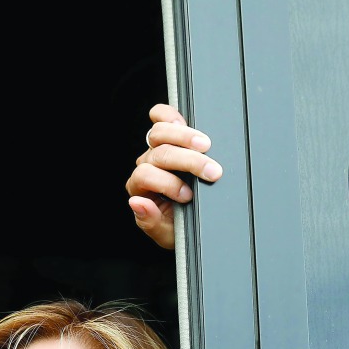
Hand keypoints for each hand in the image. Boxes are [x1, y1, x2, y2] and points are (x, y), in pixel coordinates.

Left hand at [126, 103, 223, 248]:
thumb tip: (137, 203)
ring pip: (159, 132)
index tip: (188, 195)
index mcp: (140, 189)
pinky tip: (187, 123)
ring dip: (184, 136)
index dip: (168, 184)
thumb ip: (149, 221)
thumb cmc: (176, 226)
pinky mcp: (169, 136)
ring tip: (205, 145)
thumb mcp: (165, 233)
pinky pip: (162, 117)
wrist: (189, 222)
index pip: (146, 176)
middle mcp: (146, 166)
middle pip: (159, 153)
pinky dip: (171, 115)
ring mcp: (156, 149)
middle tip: (211, 171)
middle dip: (188, 161)